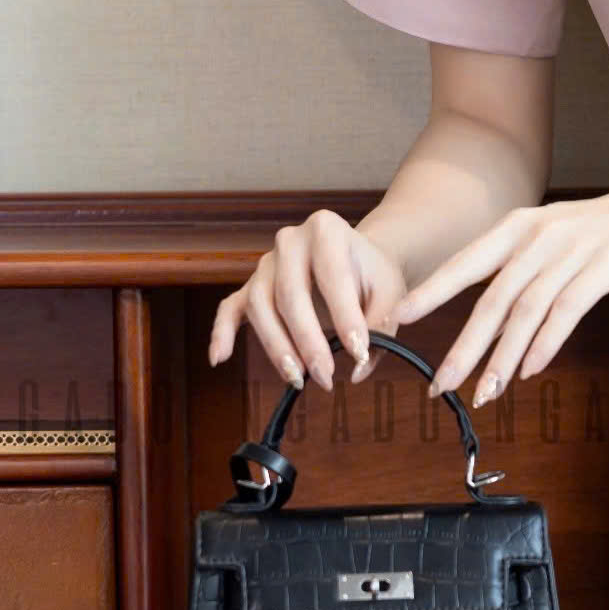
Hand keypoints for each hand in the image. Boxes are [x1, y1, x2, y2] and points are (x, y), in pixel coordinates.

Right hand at [207, 209, 410, 390]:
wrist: (358, 258)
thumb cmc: (374, 275)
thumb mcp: (390, 293)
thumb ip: (382, 327)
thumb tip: (358, 369)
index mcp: (327, 230)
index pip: (332, 276)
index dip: (345, 316)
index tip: (359, 352)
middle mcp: (290, 241)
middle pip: (289, 294)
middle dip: (307, 341)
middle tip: (326, 376)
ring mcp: (266, 263)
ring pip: (260, 305)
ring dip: (276, 346)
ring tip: (297, 380)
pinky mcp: (252, 285)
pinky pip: (229, 308)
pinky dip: (222, 332)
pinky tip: (219, 358)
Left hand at [398, 174, 608, 406]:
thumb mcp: (561, 240)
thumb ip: (526, 275)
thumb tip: (495, 325)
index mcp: (521, 226)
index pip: (465, 264)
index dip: (431, 292)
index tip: (399, 320)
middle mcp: (539, 236)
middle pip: (490, 298)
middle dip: (462, 346)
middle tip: (440, 383)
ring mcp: (572, 250)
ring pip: (525, 310)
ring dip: (501, 357)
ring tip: (485, 392)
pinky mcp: (605, 266)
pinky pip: (566, 310)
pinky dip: (545, 343)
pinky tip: (529, 370)